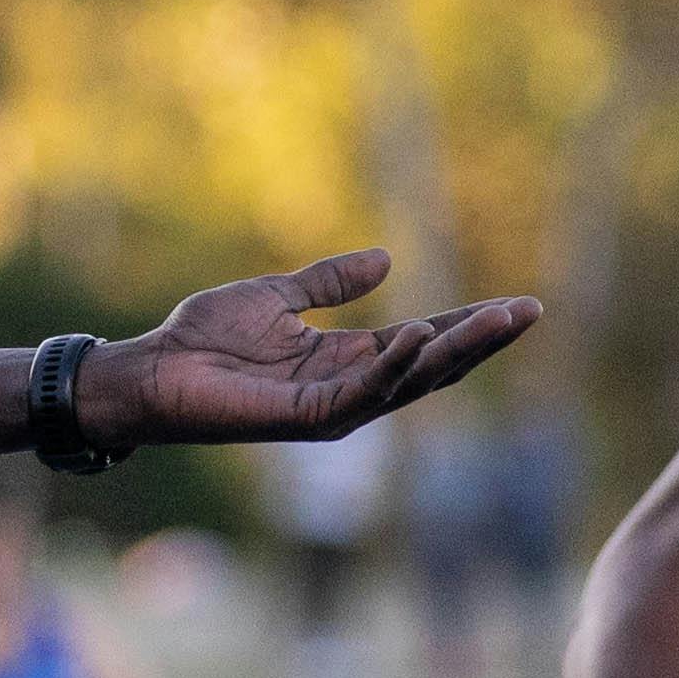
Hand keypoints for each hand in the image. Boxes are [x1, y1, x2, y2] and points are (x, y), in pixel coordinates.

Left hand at [81, 251, 541, 448]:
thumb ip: (329, 283)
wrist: (150, 370)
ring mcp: (331, 408)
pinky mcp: (305, 417)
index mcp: (346, 360)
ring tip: (495, 320)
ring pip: (409, 382)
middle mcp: (349, 388)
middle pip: (432, 367)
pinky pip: (362, 393)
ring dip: (453, 351)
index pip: (423, 342)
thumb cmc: (203, 339)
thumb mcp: (275, 297)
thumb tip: (386, 260)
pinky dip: (392, 367)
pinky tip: (418, 338)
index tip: (517, 304)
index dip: (469, 324)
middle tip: (528, 312)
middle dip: (480, 340)